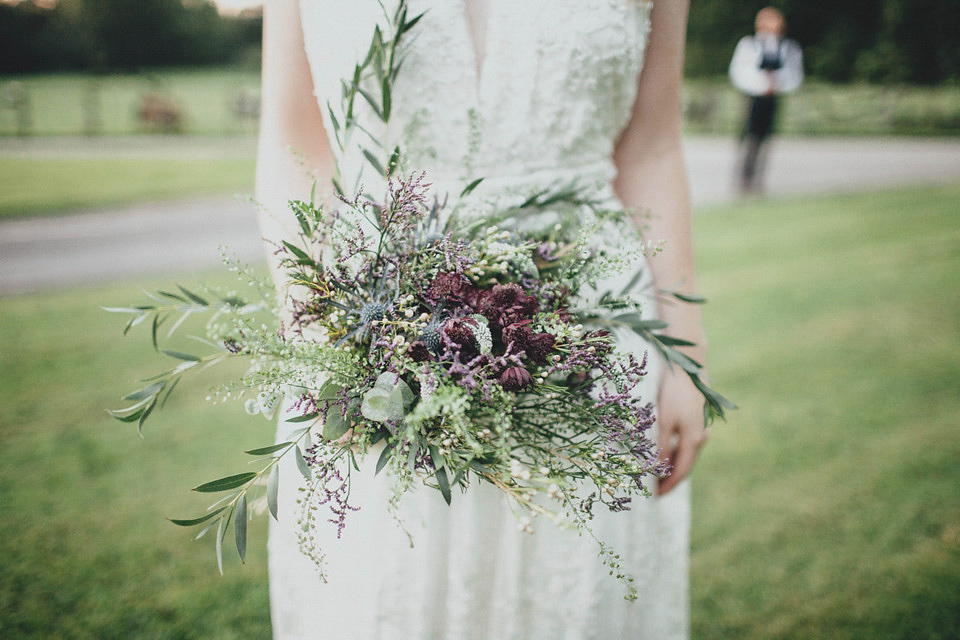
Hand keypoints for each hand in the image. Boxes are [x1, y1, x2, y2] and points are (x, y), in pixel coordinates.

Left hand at [655, 369, 708, 494]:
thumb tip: (657, 471)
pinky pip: (685, 445)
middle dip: (670, 480)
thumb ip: (661, 446)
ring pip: (685, 456)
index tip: (655, 498)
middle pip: (685, 466)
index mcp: (694, 440)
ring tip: (654, 477)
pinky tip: (662, 456)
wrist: (687, 365)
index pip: (681, 472)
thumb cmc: (673, 392)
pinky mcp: (695, 421)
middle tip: (652, 491)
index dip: (668, 486)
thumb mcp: (664, 420)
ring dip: (672, 467)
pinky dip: (674, 454)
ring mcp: (700, 429)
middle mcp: (701, 437)